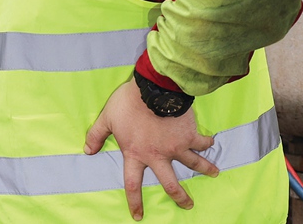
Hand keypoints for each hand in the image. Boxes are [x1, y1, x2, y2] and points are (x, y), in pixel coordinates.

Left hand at [84, 78, 218, 220]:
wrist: (153, 91)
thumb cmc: (127, 104)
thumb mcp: (106, 119)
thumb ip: (96, 135)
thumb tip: (87, 150)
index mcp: (136, 154)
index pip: (133, 183)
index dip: (135, 201)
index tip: (138, 216)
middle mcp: (157, 156)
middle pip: (170, 184)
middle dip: (180, 197)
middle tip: (188, 205)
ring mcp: (176, 147)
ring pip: (194, 164)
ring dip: (205, 169)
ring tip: (215, 173)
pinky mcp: (189, 136)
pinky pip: (201, 142)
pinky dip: (207, 143)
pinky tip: (211, 142)